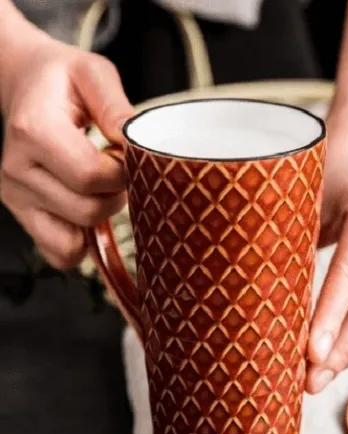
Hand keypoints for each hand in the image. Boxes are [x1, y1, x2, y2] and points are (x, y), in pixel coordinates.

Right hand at [0, 35, 133, 269]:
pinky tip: (87, 210)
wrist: (24, 85)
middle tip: (115, 172)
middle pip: (88, 211)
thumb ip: (117, 106)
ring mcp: (16, 196)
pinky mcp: (22, 215)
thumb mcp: (92, 74)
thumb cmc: (60, 81)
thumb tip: (139, 144)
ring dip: (101, 218)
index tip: (124, 156)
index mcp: (34, 130)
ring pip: (76, 239)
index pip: (91, 176)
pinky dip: (83, 242)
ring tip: (99, 187)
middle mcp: (18, 168)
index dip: (122, 173)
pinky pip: (60, 253)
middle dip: (116, 195)